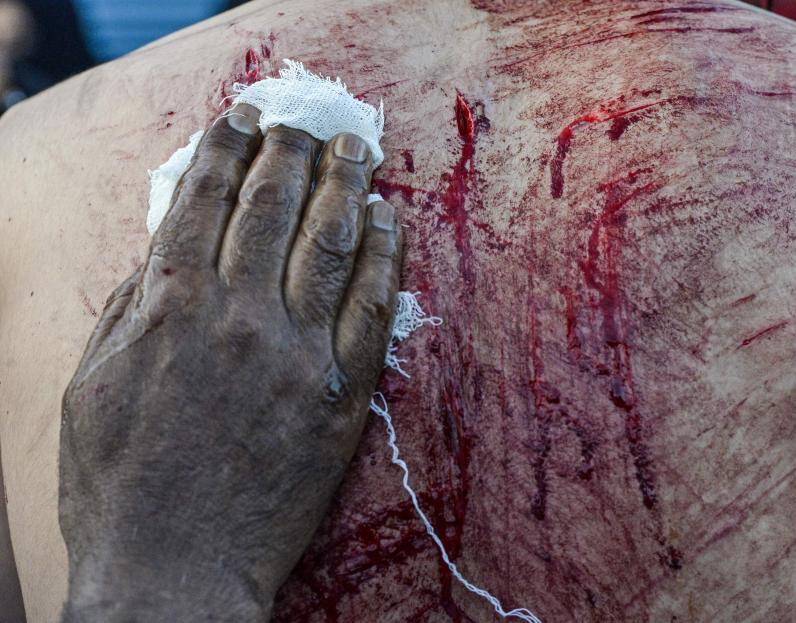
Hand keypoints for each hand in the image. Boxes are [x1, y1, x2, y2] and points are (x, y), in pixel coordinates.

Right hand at [58, 105, 402, 621]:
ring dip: (347, 186)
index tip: (247, 117)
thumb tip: (164, 251)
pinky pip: (373, 310)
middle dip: (292, 152)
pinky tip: (392, 225)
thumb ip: (131, 309)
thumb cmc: (119, 487)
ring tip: (358, 150)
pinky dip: (385, 260)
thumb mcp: (92, 385)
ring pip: (330, 245)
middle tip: (307, 123)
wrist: (175, 573)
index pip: (204, 200)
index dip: (228, 148)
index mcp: (169, 308)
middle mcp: (238, 316)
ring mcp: (296, 353)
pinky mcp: (341, 394)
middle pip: (273, 208)